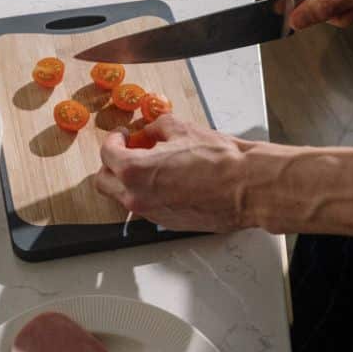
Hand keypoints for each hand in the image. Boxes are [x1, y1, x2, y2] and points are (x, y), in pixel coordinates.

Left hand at [94, 116, 257, 232]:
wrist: (248, 187)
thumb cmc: (219, 160)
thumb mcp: (181, 129)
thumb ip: (157, 128)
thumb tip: (151, 130)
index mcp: (134, 171)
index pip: (106, 154)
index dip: (114, 140)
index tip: (123, 135)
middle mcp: (137, 197)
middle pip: (104, 181)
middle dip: (112, 164)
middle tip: (127, 150)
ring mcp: (152, 213)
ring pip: (123, 197)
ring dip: (128, 180)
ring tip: (149, 164)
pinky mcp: (168, 223)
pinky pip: (145, 207)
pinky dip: (146, 193)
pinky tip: (165, 179)